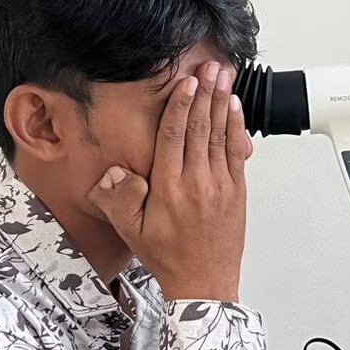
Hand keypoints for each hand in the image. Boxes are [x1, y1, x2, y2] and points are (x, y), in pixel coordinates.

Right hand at [87, 61, 250, 301]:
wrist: (204, 284)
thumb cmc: (168, 257)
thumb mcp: (132, 231)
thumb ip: (118, 200)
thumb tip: (112, 174)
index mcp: (168, 189)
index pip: (173, 137)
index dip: (180, 106)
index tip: (185, 81)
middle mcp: (196, 184)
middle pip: (200, 128)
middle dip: (205, 93)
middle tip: (209, 65)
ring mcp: (220, 187)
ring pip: (220, 136)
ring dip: (223, 103)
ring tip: (224, 76)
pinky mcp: (237, 192)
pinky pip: (236, 153)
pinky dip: (236, 127)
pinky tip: (235, 108)